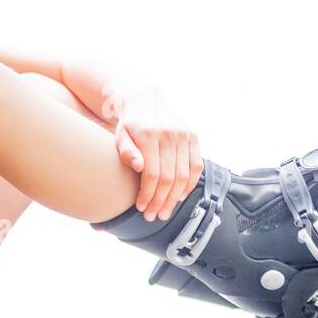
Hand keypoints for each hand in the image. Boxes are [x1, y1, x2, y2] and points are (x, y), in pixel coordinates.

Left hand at [109, 84, 203, 221]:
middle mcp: (169, 135)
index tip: (142, 207)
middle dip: (160, 201)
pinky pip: (197, 166)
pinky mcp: (193, 137)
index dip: (148, 194)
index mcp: (149, 135)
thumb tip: (138, 167)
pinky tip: (180, 196)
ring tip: (165, 211)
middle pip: (169, 178)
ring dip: (175, 198)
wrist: (146, 101)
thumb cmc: (130, 125)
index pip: (152, 174)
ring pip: (184, 175)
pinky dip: (190, 184)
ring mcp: (184, 136)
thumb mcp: (120, 135)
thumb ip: (126, 151)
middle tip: (153, 215)